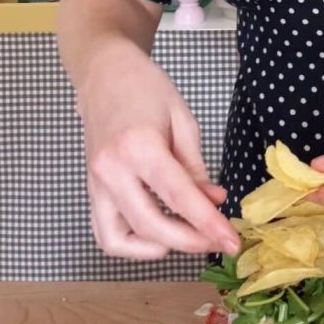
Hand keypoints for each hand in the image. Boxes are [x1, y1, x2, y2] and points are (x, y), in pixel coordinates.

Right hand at [78, 43, 240, 259]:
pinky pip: (105, 233)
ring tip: (188, 236)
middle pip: (151, 226)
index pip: (179, 197)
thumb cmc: (146, 90)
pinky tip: (159, 235)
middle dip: (190, 242)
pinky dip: (131, 244)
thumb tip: (215, 202)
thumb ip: (196, 167)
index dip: (208, 224)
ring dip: (157, 248)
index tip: (232, 242)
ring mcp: (95, 184)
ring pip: (120, 240)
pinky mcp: (91, 191)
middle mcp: (112, 171)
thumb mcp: (183, 121)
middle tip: (218, 241)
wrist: (104, 75)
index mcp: (139, 147)